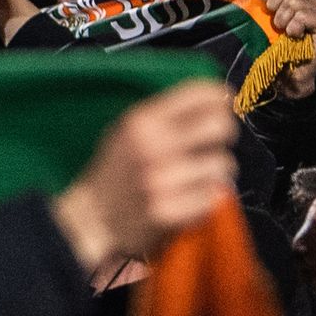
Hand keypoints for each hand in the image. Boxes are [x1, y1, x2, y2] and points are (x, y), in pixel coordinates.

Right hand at [49, 80, 240, 273]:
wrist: (92, 220)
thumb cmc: (115, 173)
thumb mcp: (128, 130)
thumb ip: (166, 114)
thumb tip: (217, 97)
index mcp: (143, 120)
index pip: (202, 94)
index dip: (220, 100)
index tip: (220, 109)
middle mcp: (153, 146)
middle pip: (220, 126)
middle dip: (223, 136)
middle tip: (212, 145)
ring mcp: (161, 180)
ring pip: (222, 165)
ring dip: (216, 173)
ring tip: (197, 177)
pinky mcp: (168, 212)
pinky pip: (212, 198)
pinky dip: (206, 200)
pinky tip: (190, 199)